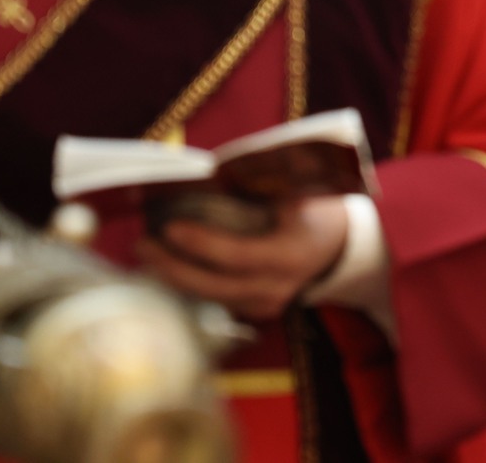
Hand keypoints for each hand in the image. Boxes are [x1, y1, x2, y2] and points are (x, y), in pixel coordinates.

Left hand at [139, 194, 349, 321]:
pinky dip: (190, 282)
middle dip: (172, 266)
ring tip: (147, 252)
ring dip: (174, 276)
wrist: (343, 247)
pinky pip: (216, 299)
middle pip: (213, 285)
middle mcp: (276, 288)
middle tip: (142, 243)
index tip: (170, 226)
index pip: (236, 256)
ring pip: (210, 297)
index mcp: (290, 255)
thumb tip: (210, 174)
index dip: (201, 244)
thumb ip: (260, 187)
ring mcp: (266, 305)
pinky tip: (168, 265)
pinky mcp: (256, 311)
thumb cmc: (320, 211)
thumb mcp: (299, 193)